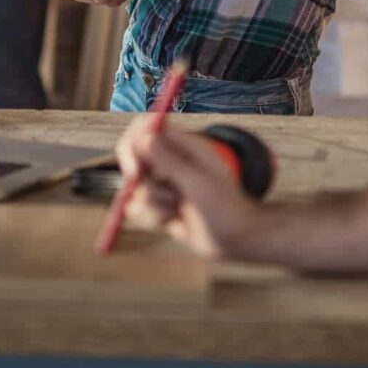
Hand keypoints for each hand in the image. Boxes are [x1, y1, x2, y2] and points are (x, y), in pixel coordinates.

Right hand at [116, 116, 259, 258]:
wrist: (234, 239)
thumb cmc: (223, 205)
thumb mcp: (196, 180)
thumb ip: (168, 159)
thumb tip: (143, 137)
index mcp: (182, 145)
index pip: (145, 129)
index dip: (133, 144)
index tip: (134, 169)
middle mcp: (169, 162)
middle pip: (133, 159)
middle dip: (140, 180)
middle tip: (150, 192)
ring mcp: (163, 185)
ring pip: (137, 189)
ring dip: (156, 204)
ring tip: (180, 208)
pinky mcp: (158, 207)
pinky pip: (139, 210)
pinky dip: (155, 218)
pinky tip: (175, 221)